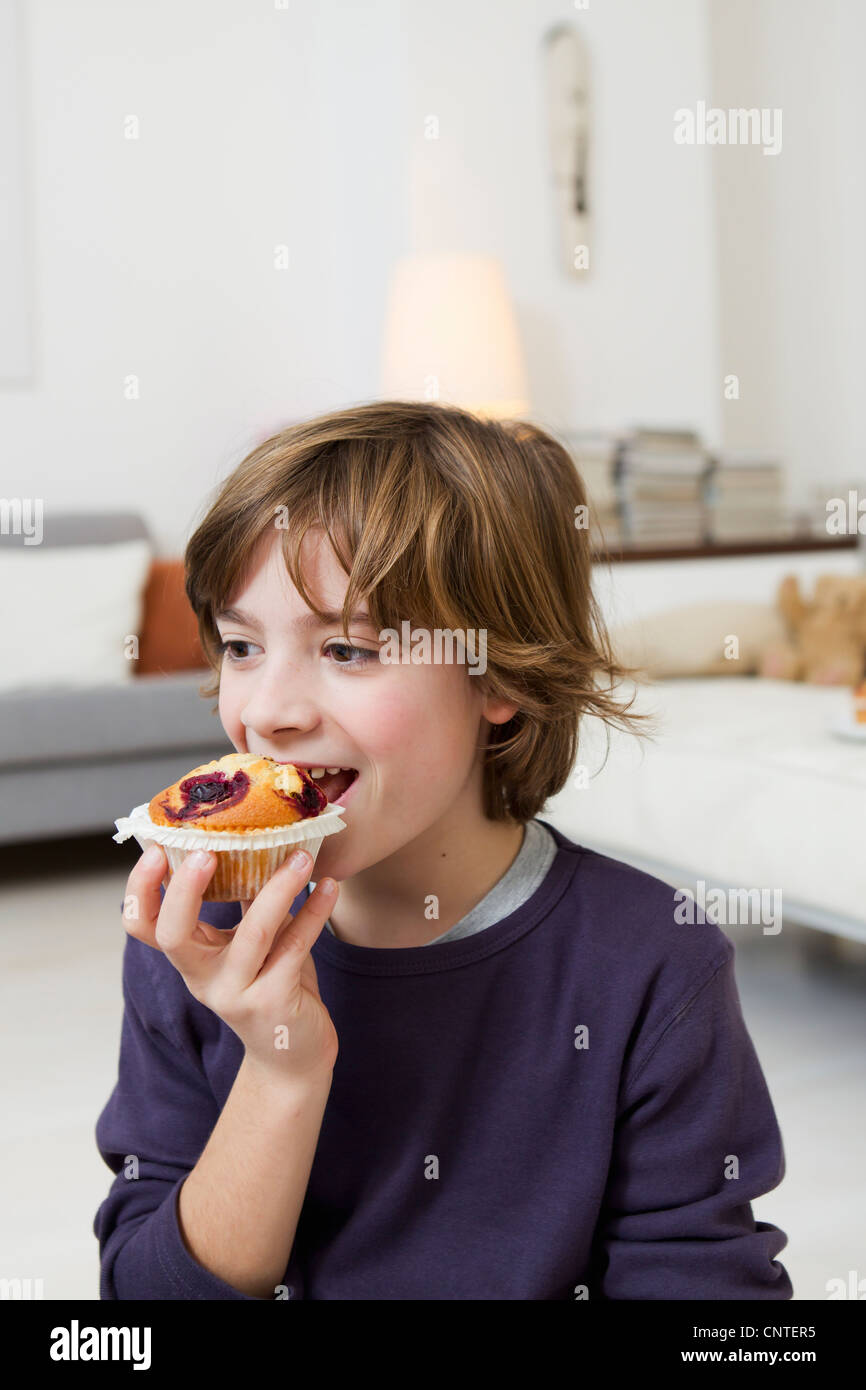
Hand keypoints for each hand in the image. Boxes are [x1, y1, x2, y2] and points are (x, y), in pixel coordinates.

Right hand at [123, 845, 339, 1080]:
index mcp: (189, 959)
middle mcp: (203, 980)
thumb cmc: (272, 988)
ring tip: (303, 857)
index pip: (142, 924)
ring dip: (279, 888)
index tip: (156, 850)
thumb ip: (245, 903)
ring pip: (252, 934)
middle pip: (172, 935)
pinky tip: (330, 887)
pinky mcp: (274, 1003)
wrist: (293, 1058)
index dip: (140, 889)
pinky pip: (294, 947)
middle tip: (209, 851)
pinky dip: (314, 912)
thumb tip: (253, 840)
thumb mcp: (249, 945)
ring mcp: (236, 995)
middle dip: (185, 890)